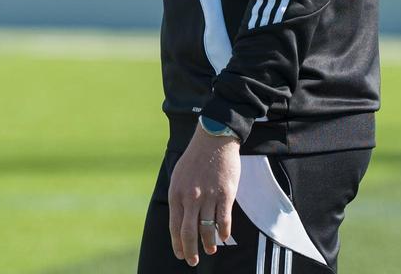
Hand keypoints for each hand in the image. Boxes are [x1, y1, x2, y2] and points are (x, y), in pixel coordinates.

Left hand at [167, 124, 240, 266]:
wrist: (214, 140)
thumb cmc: (195, 158)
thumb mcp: (178, 176)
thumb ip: (179, 198)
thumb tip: (180, 220)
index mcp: (176, 193)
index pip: (174, 226)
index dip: (177, 243)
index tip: (180, 254)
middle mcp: (191, 197)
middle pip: (189, 232)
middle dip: (190, 250)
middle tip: (193, 261)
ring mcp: (208, 196)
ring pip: (207, 229)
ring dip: (208, 244)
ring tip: (210, 250)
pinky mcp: (225, 194)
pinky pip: (224, 219)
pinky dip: (223, 232)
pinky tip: (223, 237)